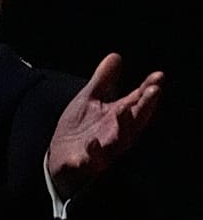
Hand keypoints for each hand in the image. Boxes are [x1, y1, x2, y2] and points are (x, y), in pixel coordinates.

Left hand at [47, 53, 163, 199]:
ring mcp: (100, 152)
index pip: (137, 104)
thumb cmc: (81, 130)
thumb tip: (116, 55)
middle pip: (132, 121)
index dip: (148, 91)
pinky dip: (91, 155)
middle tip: (153, 90)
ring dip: (122, 128)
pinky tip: (92, 145)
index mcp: (117, 119)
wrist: (61, 160)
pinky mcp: (82, 164)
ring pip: (116, 142)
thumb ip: (103, 80)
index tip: (158, 76)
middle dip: (143, 107)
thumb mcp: (89, 100)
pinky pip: (88, 161)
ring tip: (123, 111)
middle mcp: (114, 136)